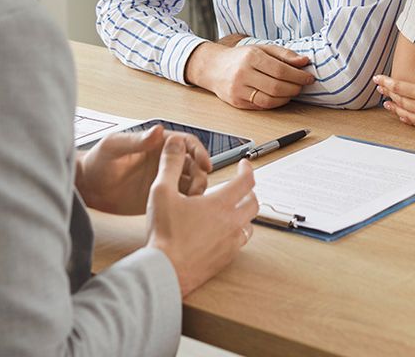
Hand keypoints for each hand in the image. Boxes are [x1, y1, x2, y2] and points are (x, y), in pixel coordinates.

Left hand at [75, 125, 210, 213]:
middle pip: (194, 164)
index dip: (200, 152)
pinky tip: (185, 210)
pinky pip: (179, 199)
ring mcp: (162, 180)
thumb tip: (158, 130)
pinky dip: (187, 203)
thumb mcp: (114, 146)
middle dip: (201, 175)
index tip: (206, 164)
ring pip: (190, 182)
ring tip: (193, 202)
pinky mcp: (158, 198)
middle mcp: (164, 161)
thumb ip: (137, 140)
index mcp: (157, 144)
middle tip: (198, 189)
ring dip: (197, 189)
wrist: (86, 188)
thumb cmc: (97, 161)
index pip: (187, 144)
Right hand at [147, 138, 258, 296]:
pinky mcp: (225, 259)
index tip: (245, 164)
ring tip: (232, 208)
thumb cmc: (164, 234)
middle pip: (253, 202)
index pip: (246, 180)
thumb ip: (170, 164)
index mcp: (221, 204)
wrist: (165, 271)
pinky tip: (223, 232)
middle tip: (241, 185)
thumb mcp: (161, 191)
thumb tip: (175, 144)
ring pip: (249, 224)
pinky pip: (240, 243)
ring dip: (244, 213)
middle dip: (249, 191)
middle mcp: (232, 223)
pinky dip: (237, 233)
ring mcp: (231, 243)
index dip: (247, 168)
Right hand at [185, 41, 313, 108]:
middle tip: (302, 86)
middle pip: (276, 86)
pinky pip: (261, 106)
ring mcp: (238, 90)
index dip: (298, 76)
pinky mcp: (236, 102)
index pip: (280, 70)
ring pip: (269, 100)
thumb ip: (284, 54)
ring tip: (292, 91)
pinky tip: (280, 97)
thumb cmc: (240, 57)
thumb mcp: (261, 48)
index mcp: (251, 57)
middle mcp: (243, 74)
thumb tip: (304, 61)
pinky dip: (275, 103)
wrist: (213, 67)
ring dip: (286, 98)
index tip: (308, 77)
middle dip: (294, 88)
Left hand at [374, 63, 414, 143]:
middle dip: (387, 93)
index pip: (400, 87)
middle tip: (378, 88)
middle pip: (399, 100)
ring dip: (394, 107)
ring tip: (386, 103)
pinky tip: (404, 117)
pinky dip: (405, 118)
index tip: (376, 78)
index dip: (387, 82)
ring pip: (405, 113)